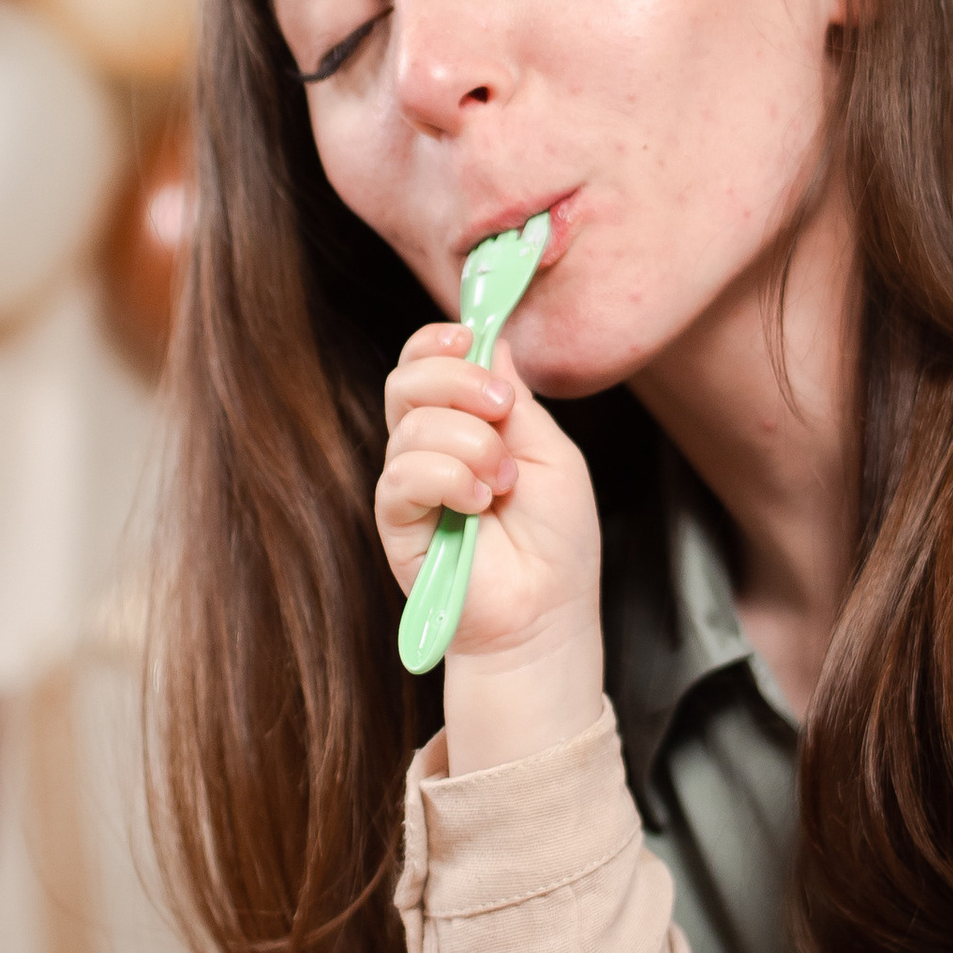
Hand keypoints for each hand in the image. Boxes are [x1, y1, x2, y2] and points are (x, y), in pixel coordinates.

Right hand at [378, 323, 604, 763]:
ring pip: (411, 424)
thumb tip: (491, 339)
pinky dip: (447, 478)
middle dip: (458, 380)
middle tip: (503, 411)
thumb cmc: (556, 541)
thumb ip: (516, 400)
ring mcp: (410, 483)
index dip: (440, 341)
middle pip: (407, 378)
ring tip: (504, 484)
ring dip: (470, 444)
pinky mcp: (396, 522)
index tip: (470, 338)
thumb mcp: (552, 453)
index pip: (429, 361)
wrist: (546, 614)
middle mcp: (431, 446)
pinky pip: (402, 475)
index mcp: (467, 422)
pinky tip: (478, 503)